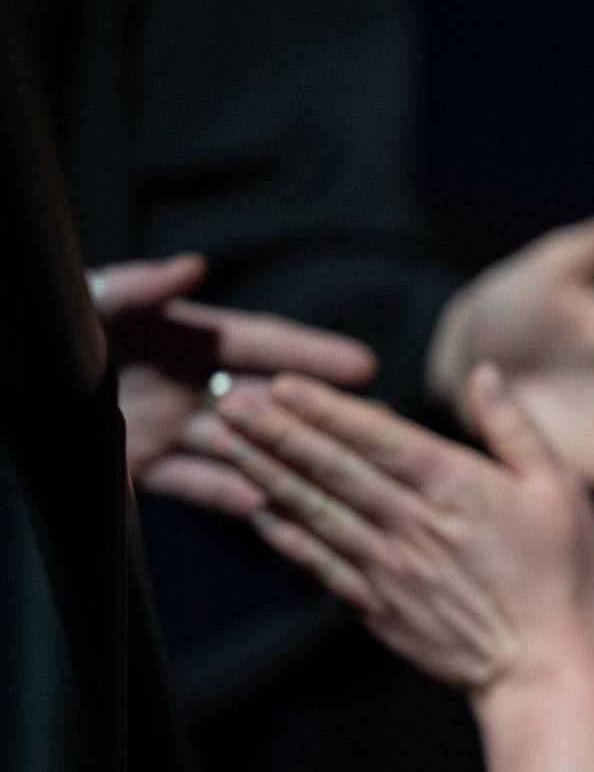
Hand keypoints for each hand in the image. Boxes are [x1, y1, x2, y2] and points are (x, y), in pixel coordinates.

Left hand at [92, 254, 377, 514]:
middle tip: (377, 431)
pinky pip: (191, 484)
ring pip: (239, 447)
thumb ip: (132, 287)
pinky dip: (225, 495)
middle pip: (265, 400)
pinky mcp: (134, 467)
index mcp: (177, 334)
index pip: (259, 344)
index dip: (310, 354)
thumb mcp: (83, 304)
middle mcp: (180, 380)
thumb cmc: (38, 333)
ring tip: (338, 476)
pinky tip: (263, 504)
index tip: (364, 367)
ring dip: (284, 460)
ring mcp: (162, 426)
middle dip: (318, 415)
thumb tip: (193, 268)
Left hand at [200, 366, 593, 771]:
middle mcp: (413, 523)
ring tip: (227, 446)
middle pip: (333, 469)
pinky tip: (258, 514)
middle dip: (278, 432)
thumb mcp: (560, 489)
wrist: (548, 667)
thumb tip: (484, 372)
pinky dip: (287, 537)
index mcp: (458, 487)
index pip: (378, 436)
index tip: (282, 383)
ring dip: (269, 476)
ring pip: (317, 512)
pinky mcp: (379, 607)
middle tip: (229, 403)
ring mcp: (390, 568)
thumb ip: (514, 428)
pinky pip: (321, 565)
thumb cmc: (566, 576)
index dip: (326, 407)